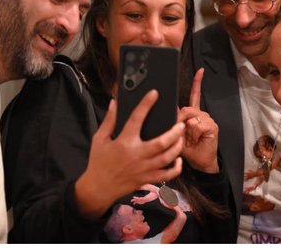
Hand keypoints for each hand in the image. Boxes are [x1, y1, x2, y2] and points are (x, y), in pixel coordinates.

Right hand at [73, 92, 185, 218]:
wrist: (99, 186)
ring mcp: (144, 168)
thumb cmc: (99, 160)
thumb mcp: (99, 138)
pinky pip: (167, 174)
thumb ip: (109, 120)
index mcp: (124, 141)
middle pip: (162, 143)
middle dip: (174, 132)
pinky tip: (178, 159)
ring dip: (177, 147)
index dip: (145, 104)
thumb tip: (114, 103)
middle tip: (180, 123)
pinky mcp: (148, 178)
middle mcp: (137, 154)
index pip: (136, 119)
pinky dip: (176, 168)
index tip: (154, 93)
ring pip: (167, 157)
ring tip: (181, 138)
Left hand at [177, 68, 218, 172]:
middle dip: (179, 120)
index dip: (197, 82)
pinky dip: (193, 134)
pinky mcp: (212, 126)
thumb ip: (172, 121)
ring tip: (191, 139)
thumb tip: (169, 109)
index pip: (194, 95)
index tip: (200, 71)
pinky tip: (197, 139)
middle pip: (185, 108)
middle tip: (182, 133)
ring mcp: (207, 119)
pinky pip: (197, 124)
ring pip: (190, 117)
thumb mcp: (175, 134)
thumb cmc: (188, 149)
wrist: (200, 162)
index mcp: (192, 114)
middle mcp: (201, 114)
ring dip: (187, 130)